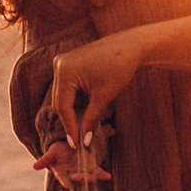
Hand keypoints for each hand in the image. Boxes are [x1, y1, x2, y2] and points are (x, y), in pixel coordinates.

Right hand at [29, 141, 111, 184]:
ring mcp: (82, 172)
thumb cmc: (57, 151)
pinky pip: (97, 172)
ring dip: (91, 177)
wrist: (69, 146)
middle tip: (82, 178)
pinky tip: (108, 176)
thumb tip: (34, 167)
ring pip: (87, 176)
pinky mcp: (91, 167)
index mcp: (61, 173)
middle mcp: (72, 175)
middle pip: (76, 178)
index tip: (67, 186)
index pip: (63, 178)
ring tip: (94, 177)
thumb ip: (45, 160)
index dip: (65, 182)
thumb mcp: (51, 153)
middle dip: (79, 179)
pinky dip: (102, 174)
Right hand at [46, 32, 144, 147]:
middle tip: (79, 141)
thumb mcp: (104, 97)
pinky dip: (76, 100)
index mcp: (65, 71)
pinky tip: (86, 110)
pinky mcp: (69, 63)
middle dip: (70, 120)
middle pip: (60, 101)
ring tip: (83, 128)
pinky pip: (68, 87)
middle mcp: (59, 65)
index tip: (77, 144)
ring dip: (73, 111)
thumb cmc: (120, 67)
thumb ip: (91, 120)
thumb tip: (84, 142)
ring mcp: (63, 62)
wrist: (131, 45)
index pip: (63, 106)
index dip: (70, 127)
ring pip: (63, 95)